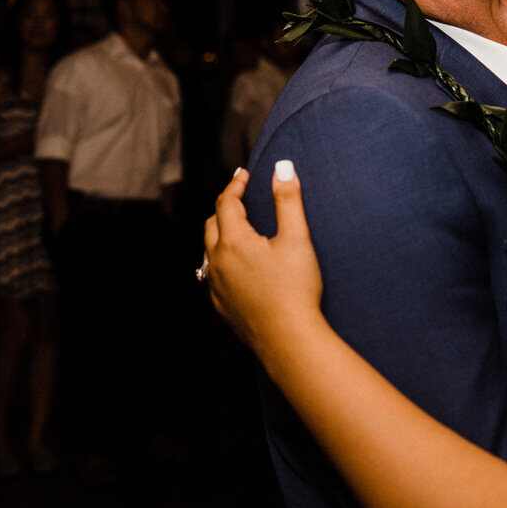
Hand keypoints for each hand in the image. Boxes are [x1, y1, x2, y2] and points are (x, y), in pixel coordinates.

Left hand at [204, 162, 323, 359]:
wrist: (289, 339)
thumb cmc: (296, 288)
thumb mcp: (297, 238)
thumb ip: (288, 200)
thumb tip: (282, 167)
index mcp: (234, 242)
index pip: (226, 202)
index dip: (235, 185)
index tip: (245, 174)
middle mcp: (217, 263)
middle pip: (212, 225)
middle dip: (225, 207)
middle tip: (241, 198)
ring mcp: (216, 287)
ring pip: (209, 251)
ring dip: (220, 235)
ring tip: (237, 230)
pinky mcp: (221, 307)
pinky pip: (213, 277)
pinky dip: (221, 262)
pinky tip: (236, 268)